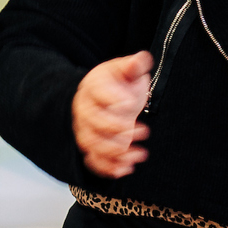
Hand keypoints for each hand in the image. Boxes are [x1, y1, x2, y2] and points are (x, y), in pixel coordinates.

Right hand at [73, 51, 152, 178]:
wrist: (104, 99)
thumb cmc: (118, 85)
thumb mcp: (126, 72)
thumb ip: (134, 66)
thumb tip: (142, 59)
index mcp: (92, 88)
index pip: (97, 93)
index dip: (112, 100)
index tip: (130, 103)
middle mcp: (84, 110)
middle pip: (92, 123)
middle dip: (118, 129)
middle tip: (143, 130)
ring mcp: (85, 130)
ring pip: (91, 145)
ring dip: (116, 152)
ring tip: (141, 152)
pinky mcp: (91, 148)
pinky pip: (93, 162)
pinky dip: (108, 168)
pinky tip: (128, 168)